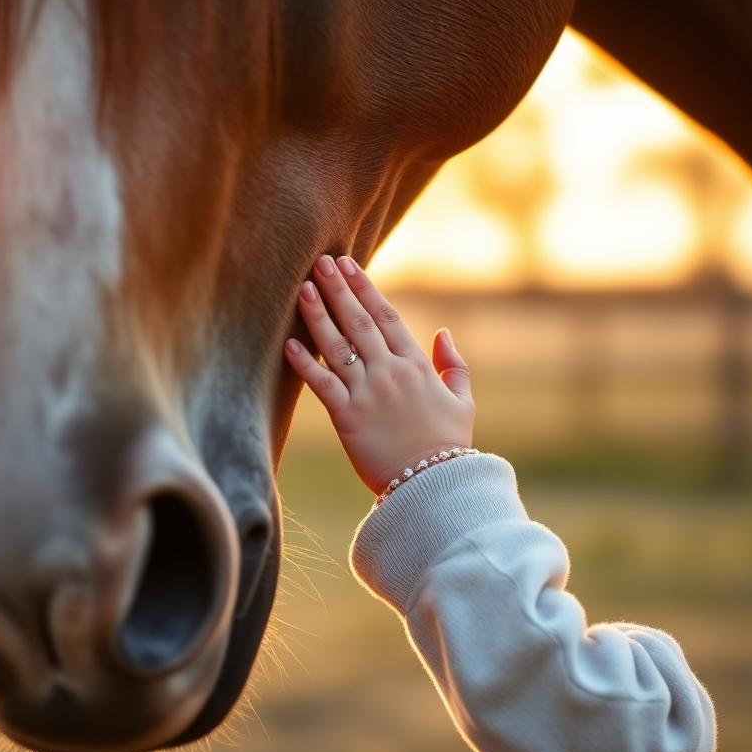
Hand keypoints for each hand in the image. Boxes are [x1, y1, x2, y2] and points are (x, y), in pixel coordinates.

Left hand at [283, 253, 475, 495]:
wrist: (433, 487)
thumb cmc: (448, 445)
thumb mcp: (462, 401)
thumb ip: (454, 364)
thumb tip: (442, 332)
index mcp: (416, 365)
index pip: (386, 316)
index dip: (365, 288)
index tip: (348, 265)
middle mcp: (390, 372)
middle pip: (358, 322)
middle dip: (337, 289)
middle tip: (320, 264)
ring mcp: (367, 393)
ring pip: (337, 345)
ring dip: (318, 314)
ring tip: (303, 288)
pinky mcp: (347, 418)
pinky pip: (321, 384)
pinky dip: (304, 363)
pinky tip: (289, 342)